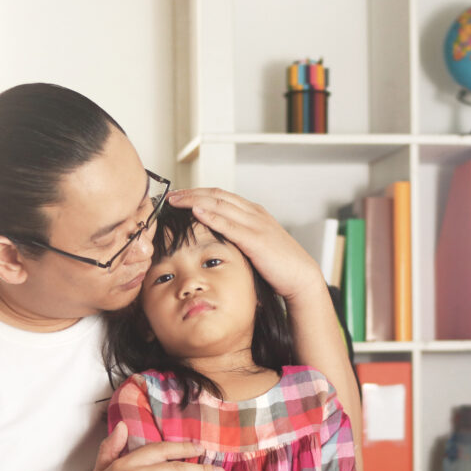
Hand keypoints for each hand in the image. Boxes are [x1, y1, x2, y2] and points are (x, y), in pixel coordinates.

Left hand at [167, 188, 321, 302]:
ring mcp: (255, 224)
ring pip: (220, 205)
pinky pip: (229, 224)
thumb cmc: (278, 265)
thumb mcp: (255, 246)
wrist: (301, 277)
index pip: (220, 196)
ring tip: (175, 201)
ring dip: (194, 200)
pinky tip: (195, 212)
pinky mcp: (256, 240)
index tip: (178, 196)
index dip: (197, 193)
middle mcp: (253, 213)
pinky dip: (211, 216)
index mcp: (253, 213)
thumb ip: (238, 239)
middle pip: (216, 195)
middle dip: (190, 193)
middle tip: (169, 196)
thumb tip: (216, 241)